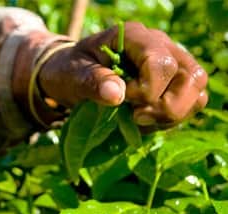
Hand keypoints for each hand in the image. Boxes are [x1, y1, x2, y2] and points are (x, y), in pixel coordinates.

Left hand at [38, 22, 207, 128]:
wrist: (71, 76)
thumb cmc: (70, 72)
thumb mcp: (72, 76)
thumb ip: (93, 82)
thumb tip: (117, 95)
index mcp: (135, 37)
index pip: (161, 63)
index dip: (146, 90)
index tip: (123, 101)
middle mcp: (160, 46)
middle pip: (191, 76)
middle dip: (166, 106)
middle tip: (135, 117)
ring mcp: (170, 65)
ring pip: (196, 90)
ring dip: (172, 115)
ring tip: (141, 121)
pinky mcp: (170, 85)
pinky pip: (190, 103)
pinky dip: (172, 119)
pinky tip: (147, 123)